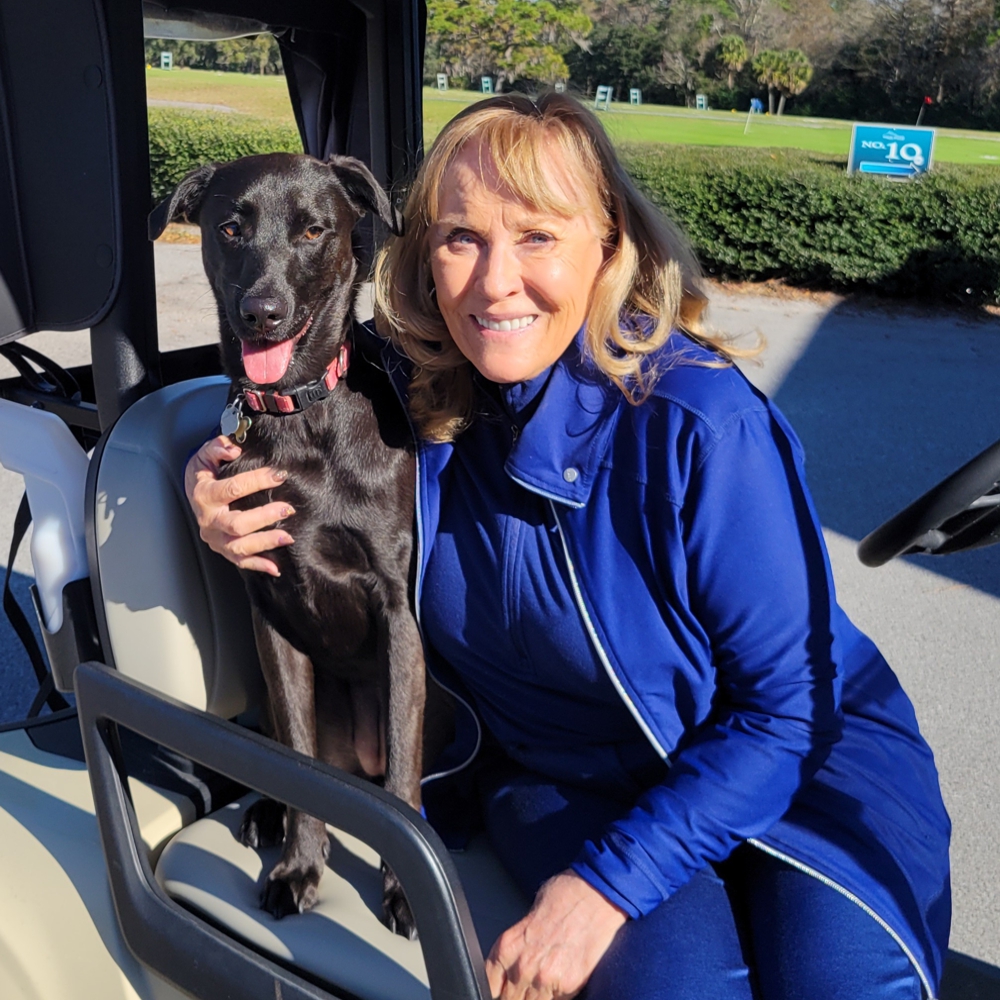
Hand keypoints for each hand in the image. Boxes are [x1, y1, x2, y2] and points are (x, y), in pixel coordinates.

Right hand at [184, 436, 294, 575]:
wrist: (192, 494)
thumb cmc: (204, 474)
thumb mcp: (205, 456)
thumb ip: (217, 447)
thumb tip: (233, 449)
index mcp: (204, 496)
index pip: (233, 489)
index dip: (258, 481)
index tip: (280, 475)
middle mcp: (209, 520)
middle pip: (237, 524)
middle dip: (265, 517)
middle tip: (288, 509)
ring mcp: (215, 539)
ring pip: (239, 546)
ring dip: (265, 542)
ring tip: (288, 537)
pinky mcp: (223, 550)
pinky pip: (240, 562)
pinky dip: (258, 566)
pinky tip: (276, 567)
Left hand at [486, 871, 626, 999]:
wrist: (596, 893)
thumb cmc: (565, 895)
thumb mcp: (529, 916)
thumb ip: (520, 944)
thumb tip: (516, 961)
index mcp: (507, 946)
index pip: (490, 984)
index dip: (498, 989)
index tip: (504, 988)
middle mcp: (522, 966)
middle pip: (510, 999)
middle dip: (517, 994)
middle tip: (528, 985)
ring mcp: (545, 978)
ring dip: (537, 996)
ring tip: (545, 983)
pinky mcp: (569, 985)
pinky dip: (557, 995)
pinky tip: (561, 983)